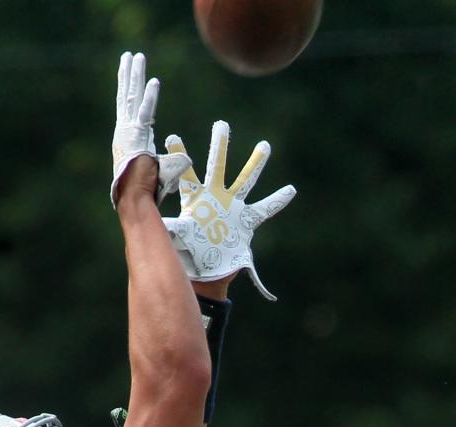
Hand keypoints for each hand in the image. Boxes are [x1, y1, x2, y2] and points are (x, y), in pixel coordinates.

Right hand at [110, 52, 191, 207]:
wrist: (134, 200)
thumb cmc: (146, 191)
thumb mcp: (161, 171)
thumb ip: (172, 162)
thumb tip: (187, 159)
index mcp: (129, 137)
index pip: (129, 107)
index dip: (130, 89)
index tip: (129, 72)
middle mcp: (125, 131)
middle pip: (127, 97)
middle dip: (128, 75)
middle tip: (129, 55)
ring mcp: (128, 133)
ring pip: (132, 99)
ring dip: (135, 77)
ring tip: (136, 56)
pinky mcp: (137, 138)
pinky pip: (145, 114)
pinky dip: (150, 98)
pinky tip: (154, 81)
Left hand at [162, 120, 295, 300]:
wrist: (208, 273)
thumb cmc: (190, 256)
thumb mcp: (179, 239)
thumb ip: (173, 229)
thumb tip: (164, 225)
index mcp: (195, 199)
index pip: (186, 174)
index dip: (179, 157)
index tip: (171, 138)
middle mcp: (215, 197)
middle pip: (218, 166)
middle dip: (220, 146)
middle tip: (222, 125)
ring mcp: (232, 207)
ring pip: (245, 180)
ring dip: (255, 164)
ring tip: (264, 146)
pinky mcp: (246, 221)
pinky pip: (265, 208)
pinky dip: (278, 200)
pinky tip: (290, 190)